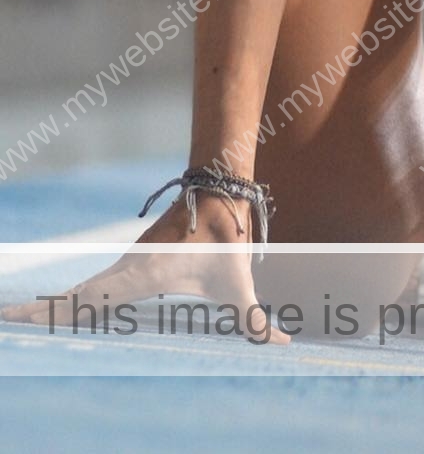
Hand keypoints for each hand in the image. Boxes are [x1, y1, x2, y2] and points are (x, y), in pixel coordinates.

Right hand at [0, 193, 289, 345]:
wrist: (220, 191)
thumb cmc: (226, 237)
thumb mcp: (238, 284)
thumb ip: (257, 319)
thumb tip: (284, 342)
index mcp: (136, 279)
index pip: (85, 302)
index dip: (50, 312)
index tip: (11, 316)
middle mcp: (122, 273)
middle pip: (73, 301)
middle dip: (38, 315)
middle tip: (5, 322)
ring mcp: (124, 268)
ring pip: (81, 294)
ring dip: (52, 309)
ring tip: (17, 321)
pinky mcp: (131, 266)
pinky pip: (93, 287)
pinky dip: (71, 299)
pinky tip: (61, 311)